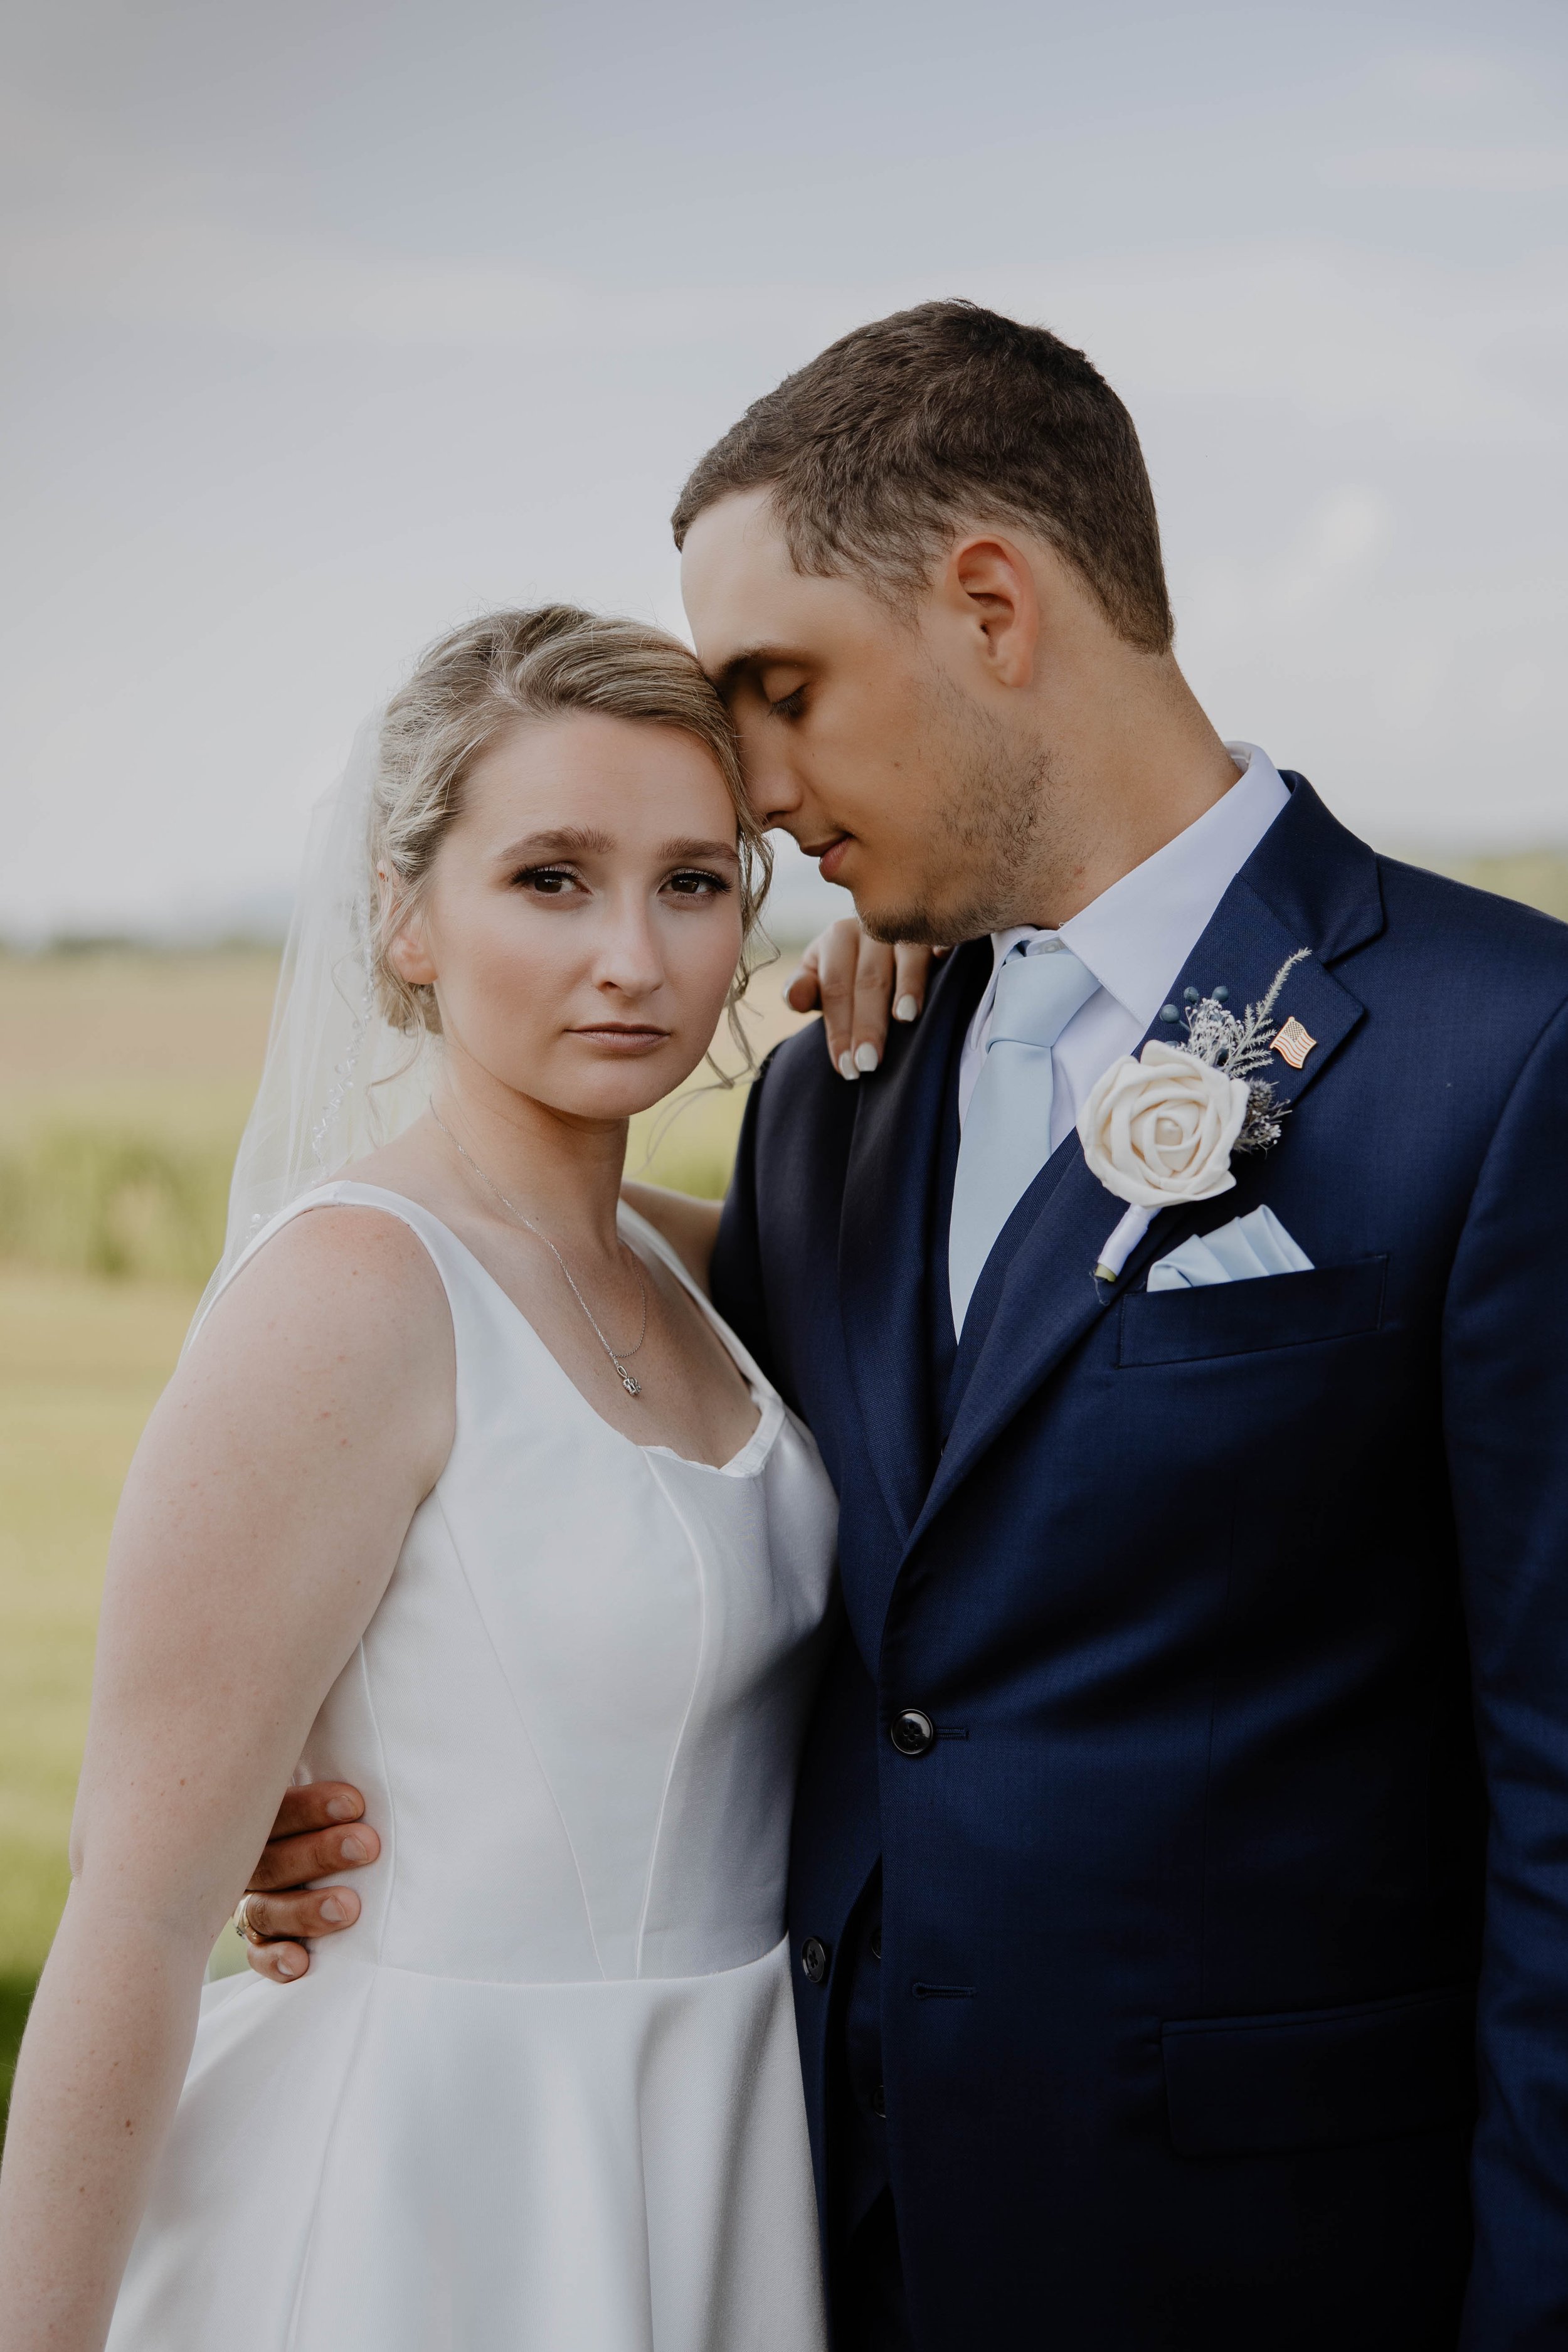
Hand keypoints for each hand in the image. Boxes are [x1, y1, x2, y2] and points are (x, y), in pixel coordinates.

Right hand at [239, 1782, 378, 1983]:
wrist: (320, 1858)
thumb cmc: (339, 1814)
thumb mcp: (333, 1792)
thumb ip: (336, 1770)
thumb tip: (370, 1709)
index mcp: (258, 1815)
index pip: (274, 1809)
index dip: (310, 1807)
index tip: (355, 1804)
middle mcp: (246, 1860)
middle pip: (270, 1859)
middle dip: (320, 1853)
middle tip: (366, 1846)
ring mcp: (250, 1901)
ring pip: (264, 1908)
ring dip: (305, 1909)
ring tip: (349, 1907)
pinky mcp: (259, 1940)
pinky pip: (257, 1954)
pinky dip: (275, 1960)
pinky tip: (300, 1962)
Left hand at [784, 920, 942, 1078]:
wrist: (878, 935)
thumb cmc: (847, 966)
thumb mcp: (819, 975)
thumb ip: (803, 989)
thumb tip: (795, 999)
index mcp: (838, 938)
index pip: (836, 989)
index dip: (839, 1029)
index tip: (847, 1068)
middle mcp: (872, 927)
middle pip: (869, 980)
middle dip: (868, 1024)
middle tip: (869, 1064)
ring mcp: (907, 926)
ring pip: (907, 958)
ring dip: (908, 987)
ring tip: (906, 1018)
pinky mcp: (937, 927)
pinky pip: (940, 934)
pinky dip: (943, 943)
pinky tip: (943, 957)